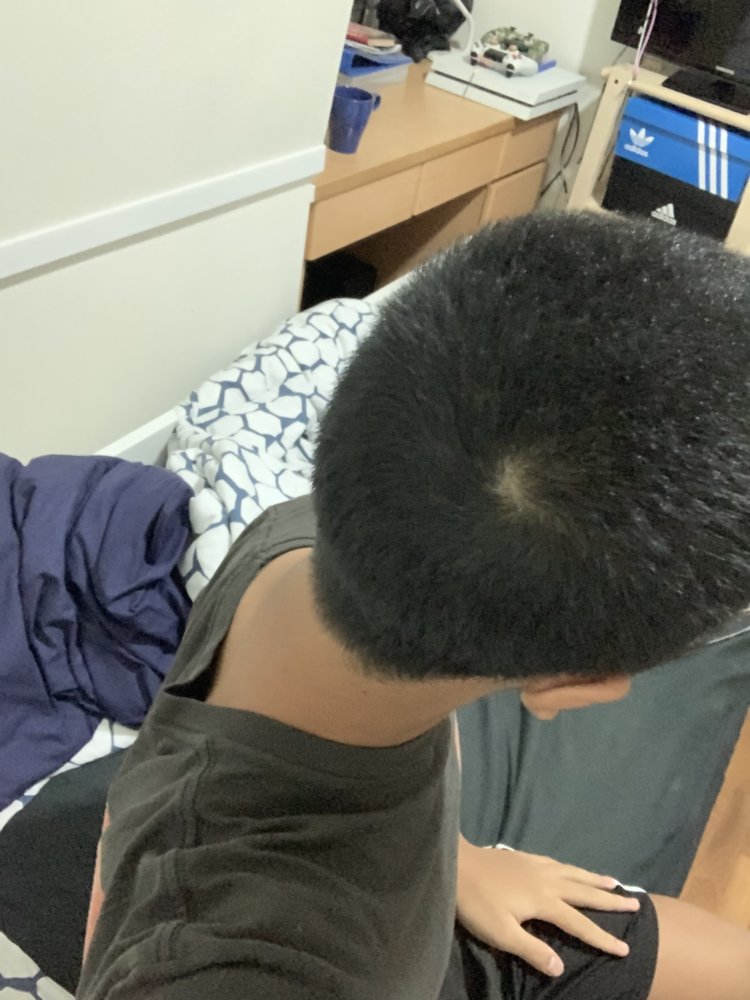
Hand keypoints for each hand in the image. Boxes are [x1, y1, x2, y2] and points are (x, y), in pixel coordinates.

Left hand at [456, 837, 639, 977]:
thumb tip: (561, 967)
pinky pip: (559, 862)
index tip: (625, 948)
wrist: (457, 864)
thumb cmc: (477, 903)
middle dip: (610, 899)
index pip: (579, 923)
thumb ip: (532, 950)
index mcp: (544, 901)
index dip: (602, 937)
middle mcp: (547, 880)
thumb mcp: (502, 934)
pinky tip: (571, 869)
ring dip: (594, 878)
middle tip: (635, 901)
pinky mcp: (524, 857)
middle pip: (584, 890)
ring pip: (573, 872)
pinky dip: (573, 867)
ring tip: (613, 881)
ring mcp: (536, 865)